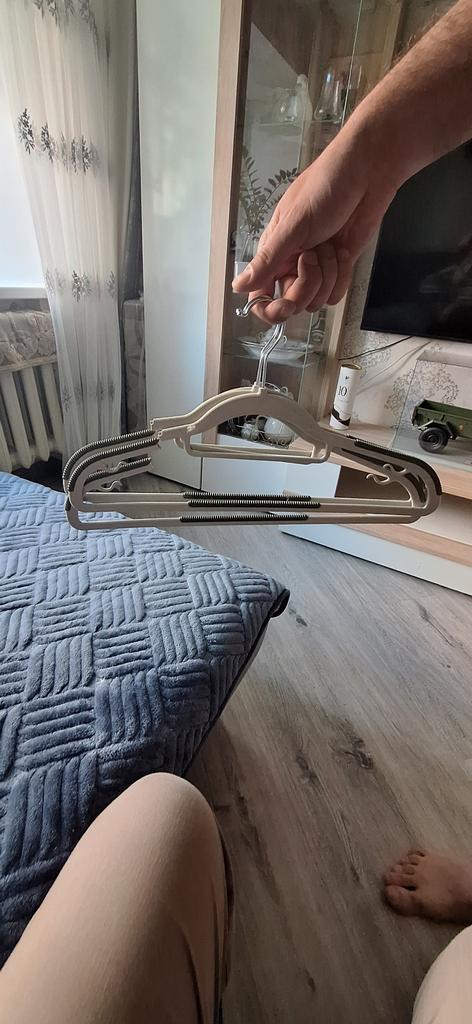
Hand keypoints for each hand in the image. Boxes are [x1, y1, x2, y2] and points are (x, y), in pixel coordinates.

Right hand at [232, 123, 399, 323]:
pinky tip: (344, 251)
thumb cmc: (325, 189)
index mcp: (273, 253)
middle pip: (293, 303)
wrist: (368, 173)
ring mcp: (317, 267)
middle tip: (314, 256)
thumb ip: (267, 260)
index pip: (260, 296)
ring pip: (317, 300)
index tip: (285, 306)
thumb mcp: (293, 225)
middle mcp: (292, 264)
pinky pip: (336, 293)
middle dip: (307, 284)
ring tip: (331, 244)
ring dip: (328, 274)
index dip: (270, 308)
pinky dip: (342, 276)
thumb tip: (237, 287)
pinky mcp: (339, 267)